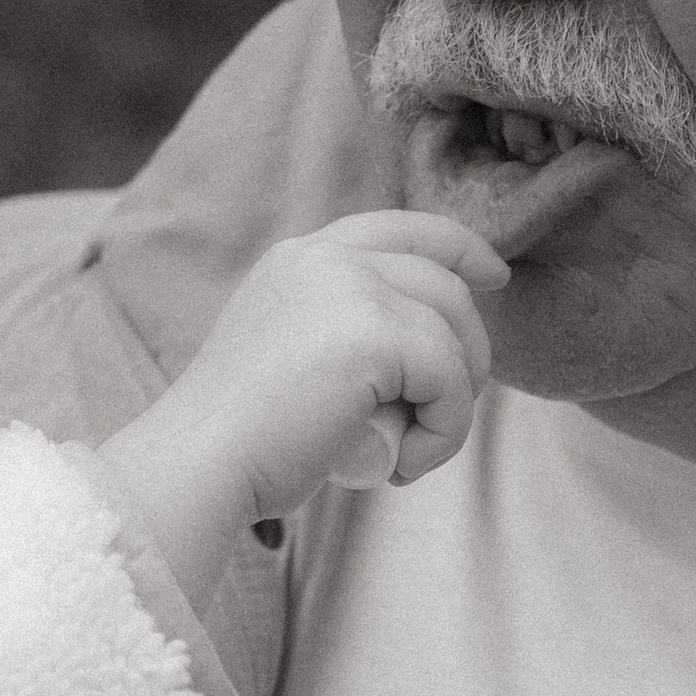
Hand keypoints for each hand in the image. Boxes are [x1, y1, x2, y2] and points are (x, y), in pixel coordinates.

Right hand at [99, 213, 506, 608]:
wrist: (200, 464)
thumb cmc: (242, 439)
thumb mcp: (294, 358)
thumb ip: (345, 333)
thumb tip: (430, 348)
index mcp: (302, 257)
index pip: (403, 229)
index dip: (460, 247)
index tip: (495, 276)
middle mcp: (326, 257)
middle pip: (443, 283)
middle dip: (468, 350)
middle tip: (442, 416)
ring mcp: (351, 287)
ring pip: (454, 334)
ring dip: (451, 404)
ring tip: (409, 452)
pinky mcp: (377, 333)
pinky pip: (452, 382)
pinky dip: (444, 434)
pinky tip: (404, 466)